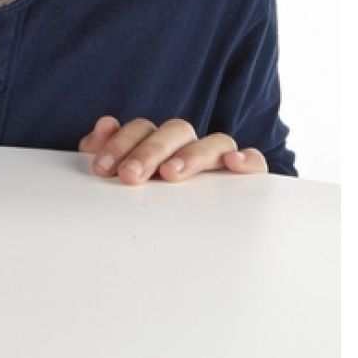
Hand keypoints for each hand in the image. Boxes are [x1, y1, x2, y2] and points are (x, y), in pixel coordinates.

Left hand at [78, 115, 268, 183]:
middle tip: (130, 175)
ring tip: (171, 175)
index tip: (102, 169)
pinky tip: (233, 165)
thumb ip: (103, 150)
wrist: (175, 233)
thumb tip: (105, 124)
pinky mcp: (245, 174)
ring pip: (213, 142)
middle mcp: (187, 144)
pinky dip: (247, 158)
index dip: (120, 144)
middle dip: (149, 151)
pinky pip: (254, 160)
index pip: (141, 128)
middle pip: (175, 131)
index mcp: (156, 140)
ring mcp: (216, 157)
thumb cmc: (139, 193)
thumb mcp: (117, 173)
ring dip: (192, 155)